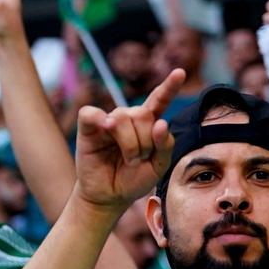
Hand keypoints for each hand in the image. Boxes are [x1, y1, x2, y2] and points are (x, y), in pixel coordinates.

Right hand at [70, 70, 182, 213]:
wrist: (109, 196)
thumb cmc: (133, 180)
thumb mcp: (159, 166)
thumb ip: (166, 145)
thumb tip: (160, 122)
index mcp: (148, 124)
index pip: (159, 101)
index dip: (169, 87)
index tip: (180, 73)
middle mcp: (128, 118)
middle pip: (143, 113)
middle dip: (146, 140)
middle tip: (140, 159)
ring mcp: (108, 121)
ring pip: (123, 117)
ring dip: (130, 143)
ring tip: (128, 159)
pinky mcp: (88, 127)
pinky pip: (92, 113)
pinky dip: (100, 120)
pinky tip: (106, 129)